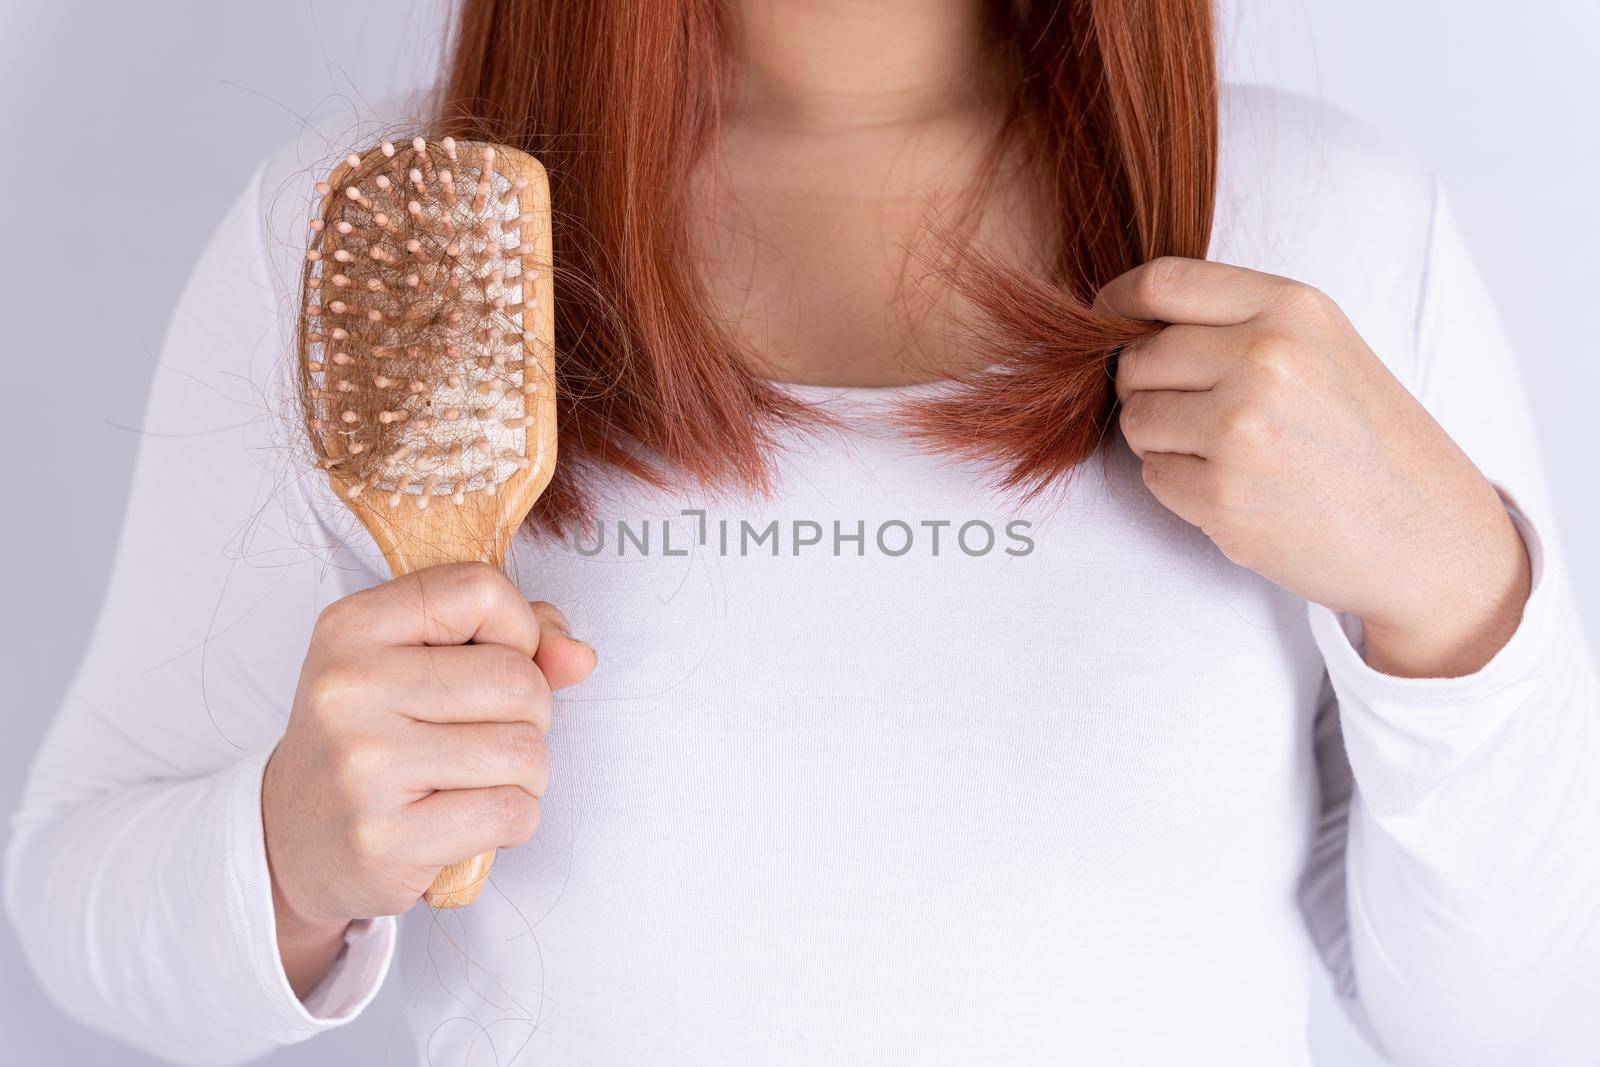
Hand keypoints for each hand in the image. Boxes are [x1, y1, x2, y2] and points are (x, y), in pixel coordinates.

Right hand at [262, 562, 595, 995]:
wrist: (294, 838)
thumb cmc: (375, 737)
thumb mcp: (419, 665)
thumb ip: (513, 640)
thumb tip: (581, 656)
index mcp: (352, 626)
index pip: (481, 589)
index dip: (518, 629)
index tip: (496, 662)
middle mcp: (348, 687)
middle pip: (516, 678)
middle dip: (531, 713)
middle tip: (487, 735)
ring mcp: (362, 764)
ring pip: (523, 750)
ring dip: (527, 772)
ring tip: (480, 779)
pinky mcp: (384, 836)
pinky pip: (511, 813)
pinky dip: (514, 820)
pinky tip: (471, 819)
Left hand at [1098, 257, 1529, 677]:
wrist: (1425, 532)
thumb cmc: (1365, 436)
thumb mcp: (1322, 344)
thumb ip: (1235, 321)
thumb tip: (1125, 318)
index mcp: (1290, 308)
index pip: (1159, 283)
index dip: (1116, 304)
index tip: (1105, 322)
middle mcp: (1263, 360)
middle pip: (1135, 359)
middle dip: (1148, 388)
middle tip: (1200, 413)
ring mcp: (1241, 431)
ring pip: (1134, 419)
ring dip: (1161, 439)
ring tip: (1227, 452)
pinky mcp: (1222, 498)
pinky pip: (1152, 476)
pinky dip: (1179, 485)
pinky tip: (1237, 489)